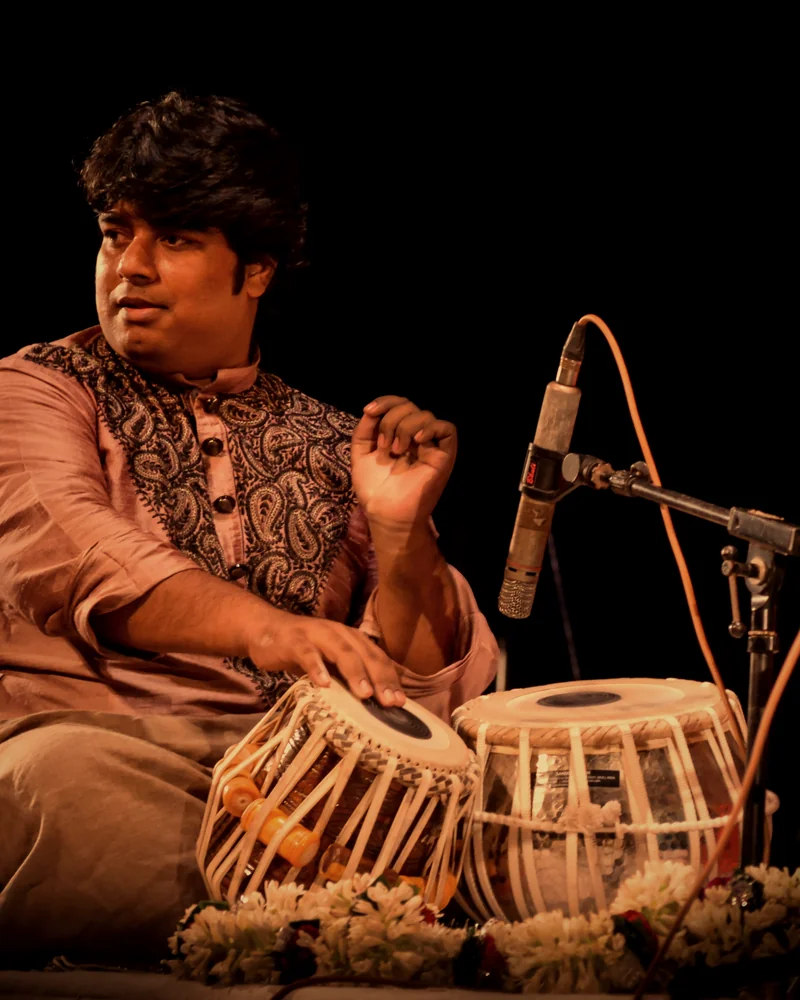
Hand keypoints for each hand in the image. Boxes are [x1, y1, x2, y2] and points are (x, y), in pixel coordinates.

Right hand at [247, 610, 405, 706]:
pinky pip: (307, 654)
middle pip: (364, 654)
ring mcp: (316, 635)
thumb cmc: (305, 651)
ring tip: (364, 694)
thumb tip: (376, 704)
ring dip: (354, 672)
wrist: (266, 630)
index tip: (402, 703)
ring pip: (341, 651)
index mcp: (352, 639)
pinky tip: (323, 684)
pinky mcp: (294, 641)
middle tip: (390, 702)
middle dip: (379, 678)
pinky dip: (316, 667)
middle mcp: (339, 633)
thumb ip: (349, 676)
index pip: (377, 658)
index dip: (390, 679)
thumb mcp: (331, 663)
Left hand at [350, 395, 456, 528]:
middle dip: (391, 419)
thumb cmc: (373, 488)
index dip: (385, 401)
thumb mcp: (361, 453)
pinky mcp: (443, 456)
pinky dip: (432, 428)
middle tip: (384, 446)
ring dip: (405, 427)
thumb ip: (365, 429)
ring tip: (396, 451)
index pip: (399, 404)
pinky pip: (447, 429)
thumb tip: (371, 409)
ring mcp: (430, 446)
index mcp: (398, 434)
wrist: (384, 513)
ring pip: (426, 414)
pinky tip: (418, 440)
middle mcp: (415, 437)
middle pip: (410, 406)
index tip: (369, 411)